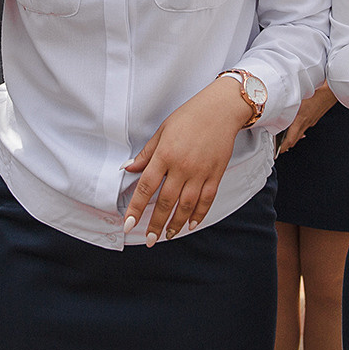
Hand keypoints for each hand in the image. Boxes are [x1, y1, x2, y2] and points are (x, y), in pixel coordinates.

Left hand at [121, 77, 253, 243]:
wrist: (221, 109)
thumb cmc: (189, 116)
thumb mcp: (162, 131)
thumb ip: (146, 153)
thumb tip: (127, 168)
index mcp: (165, 154)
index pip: (147, 187)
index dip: (136, 208)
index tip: (128, 224)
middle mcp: (182, 166)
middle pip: (166, 202)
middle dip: (155, 224)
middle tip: (148, 240)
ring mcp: (201, 172)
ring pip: (186, 206)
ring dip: (175, 224)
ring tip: (167, 236)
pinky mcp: (216, 174)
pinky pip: (206, 200)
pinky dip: (198, 215)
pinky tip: (190, 224)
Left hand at [278, 84, 338, 153]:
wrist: (330, 91)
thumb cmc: (316, 92)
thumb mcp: (297, 99)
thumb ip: (287, 106)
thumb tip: (277, 108)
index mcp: (300, 120)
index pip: (291, 139)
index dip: (284, 147)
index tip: (279, 151)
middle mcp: (306, 123)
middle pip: (295, 139)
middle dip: (287, 145)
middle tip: (280, 147)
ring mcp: (311, 121)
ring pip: (300, 133)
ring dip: (293, 137)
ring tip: (285, 138)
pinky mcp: (314, 118)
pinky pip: (305, 127)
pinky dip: (299, 129)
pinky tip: (296, 124)